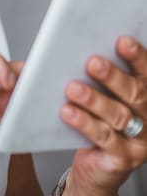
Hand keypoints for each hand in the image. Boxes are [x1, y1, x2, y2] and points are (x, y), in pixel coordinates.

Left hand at [61, 36, 146, 195]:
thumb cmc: (97, 121)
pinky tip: (68, 112)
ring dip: (94, 100)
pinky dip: (85, 123)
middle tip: (92, 62)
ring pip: (118, 115)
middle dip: (113, 76)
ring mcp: (138, 140)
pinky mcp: (122, 158)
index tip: (122, 41)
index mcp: (145, 95)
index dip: (137, 57)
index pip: (145, 73)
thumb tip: (71, 48)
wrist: (96, 167)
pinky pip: (104, 138)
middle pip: (135, 93)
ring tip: (73, 88)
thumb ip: (95, 75)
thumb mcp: (100, 94)